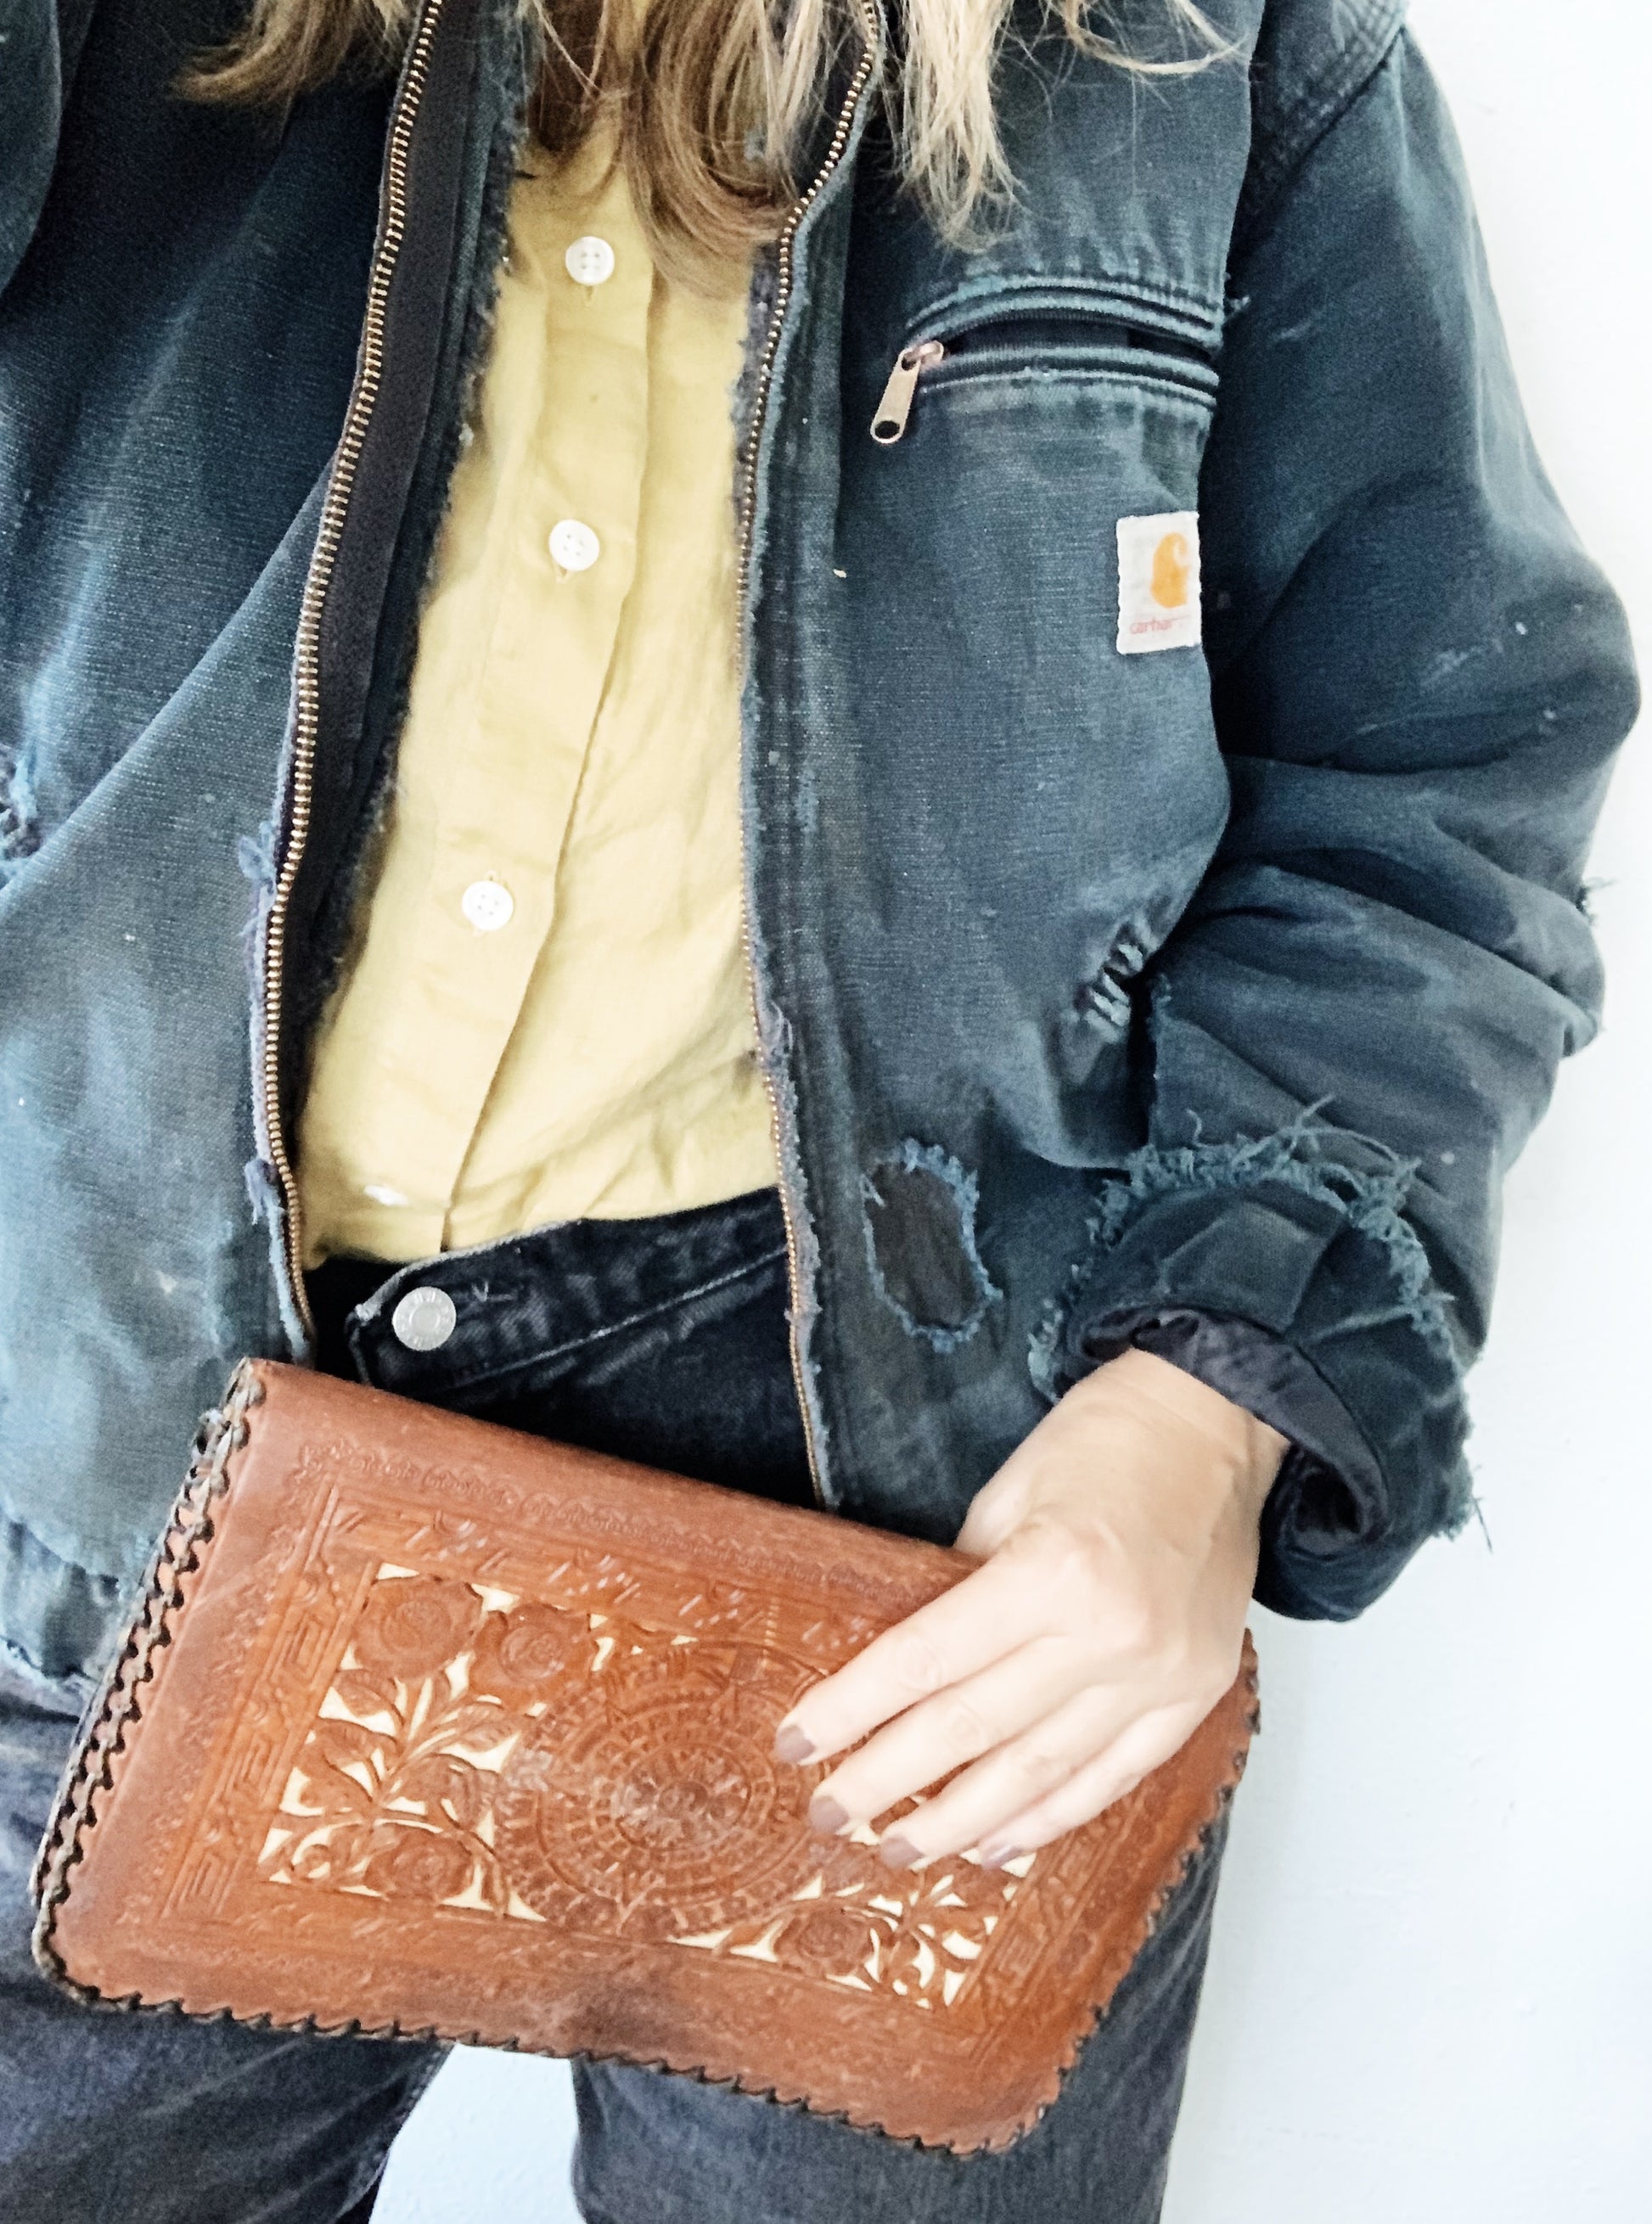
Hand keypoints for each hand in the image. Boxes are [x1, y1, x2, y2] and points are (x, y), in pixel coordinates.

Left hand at [772, 1348, 1285, 1867]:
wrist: (1218, 1423)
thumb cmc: (1106, 1440)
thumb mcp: (1008, 1492)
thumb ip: (961, 1582)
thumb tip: (909, 1666)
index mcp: (1053, 1571)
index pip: (926, 1661)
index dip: (854, 1710)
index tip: (798, 1743)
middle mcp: (1109, 1634)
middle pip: (972, 1730)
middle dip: (890, 1782)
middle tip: (833, 1814)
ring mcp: (1159, 1674)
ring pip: (1040, 1774)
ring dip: (963, 1821)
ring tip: (903, 1850)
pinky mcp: (1195, 1695)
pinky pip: (1112, 1777)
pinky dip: (1052, 1818)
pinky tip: (1001, 1845)